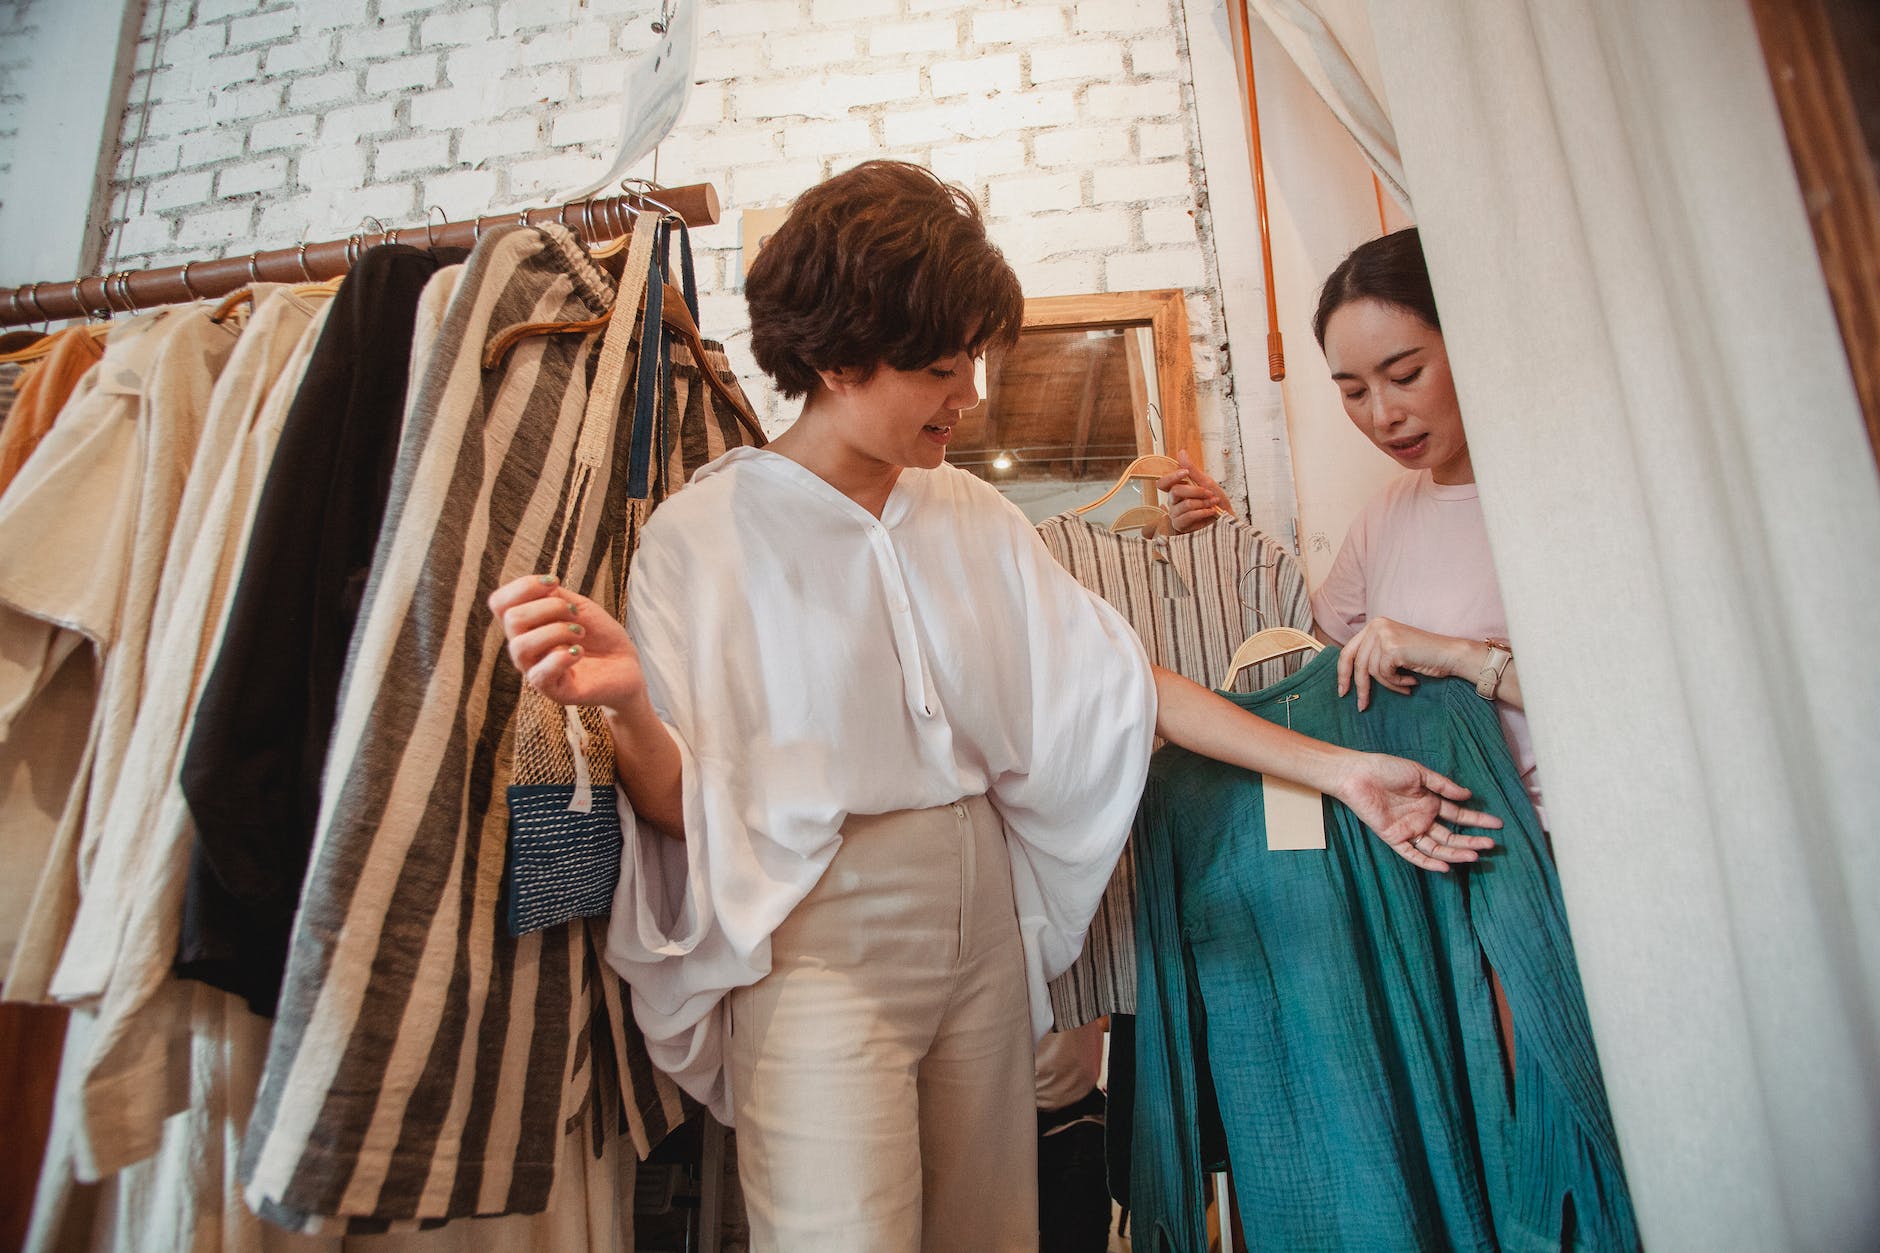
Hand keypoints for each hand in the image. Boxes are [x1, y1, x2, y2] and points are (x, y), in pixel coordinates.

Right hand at [488, 574, 644, 713]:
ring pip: (521, 646)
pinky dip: (563, 657)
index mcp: (525, 626)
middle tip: (575, 614)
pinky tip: (579, 652)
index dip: (523, 586)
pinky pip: (540, 674)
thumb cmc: (599, 635)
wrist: (625, 665)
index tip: (555, 583)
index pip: (499, 603)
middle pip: (512, 619)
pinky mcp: (553, 690)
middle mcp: (523, 648)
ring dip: (557, 631)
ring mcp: (535, 670)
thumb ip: (553, 595)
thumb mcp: (577, 606)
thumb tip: (541, 585)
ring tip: (580, 633)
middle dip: (549, 607)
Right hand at [1158, 450, 1231, 534]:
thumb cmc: (1218, 502)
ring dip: (1203, 503)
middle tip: (1210, 493)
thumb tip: (1181, 453)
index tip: (1186, 473)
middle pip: (1175, 491)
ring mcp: (1176, 514)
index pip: (1163, 483)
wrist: (1227, 519)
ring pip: (1184, 504)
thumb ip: (1192, 470)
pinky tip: (1210, 512)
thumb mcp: (1207, 482)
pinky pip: (1187, 516)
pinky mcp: (1181, 526)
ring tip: (1213, 504)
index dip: (1172, 476)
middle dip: (1196, 491)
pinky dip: (1202, 512)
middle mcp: (1174, 502)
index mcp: (1177, 490)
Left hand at [1332, 752, 1500, 872]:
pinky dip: (1428, 861)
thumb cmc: (1385, 768)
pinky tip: (1445, 865)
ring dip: (1455, 852)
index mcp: (1429, 802)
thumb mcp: (1419, 773)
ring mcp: (1409, 829)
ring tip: (1474, 856)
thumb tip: (1468, 796)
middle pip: (1451, 835)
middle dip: (1471, 840)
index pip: (1459, 815)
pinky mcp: (1394, 837)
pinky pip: (1412, 854)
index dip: (1478, 820)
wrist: (1358, 774)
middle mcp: (1422, 818)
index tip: (1498, 824)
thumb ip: (1443, 786)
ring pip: (1436, 847)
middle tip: (1491, 844)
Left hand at [1337, 616, 1469, 710]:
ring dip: (1389, 684)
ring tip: (1405, 686)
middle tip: (1361, 705)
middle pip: (1356, 662)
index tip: (1342, 691)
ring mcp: (1383, 635)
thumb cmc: (1424, 656)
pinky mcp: (1392, 647)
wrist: (1450, 654)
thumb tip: (1349, 677)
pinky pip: (1384, 674)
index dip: (1343, 673)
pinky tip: (1411, 681)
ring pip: (1372, 671)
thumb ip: (1373, 656)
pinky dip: (1397, 683)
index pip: (1348, 651)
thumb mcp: (1393, 651)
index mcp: (1374, 625)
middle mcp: (1376, 626)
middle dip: (1359, 686)